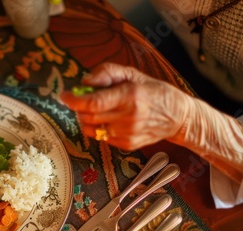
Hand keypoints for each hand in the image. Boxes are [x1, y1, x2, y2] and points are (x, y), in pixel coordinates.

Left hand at [60, 63, 242, 182]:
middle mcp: (129, 117)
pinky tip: (110, 120)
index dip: (74, 100)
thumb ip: (107, 73)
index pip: (94, 103)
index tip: (64, 96)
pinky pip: (101, 137)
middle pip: (88, 117)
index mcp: (130, 95)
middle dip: (78, 108)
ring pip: (91, 129)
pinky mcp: (127, 145)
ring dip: (86, 119)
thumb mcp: (133, 74)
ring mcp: (128, 134)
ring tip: (97, 109)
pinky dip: (99, 128)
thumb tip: (84, 82)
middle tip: (80, 100)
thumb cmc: (153, 91)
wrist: (178, 117)